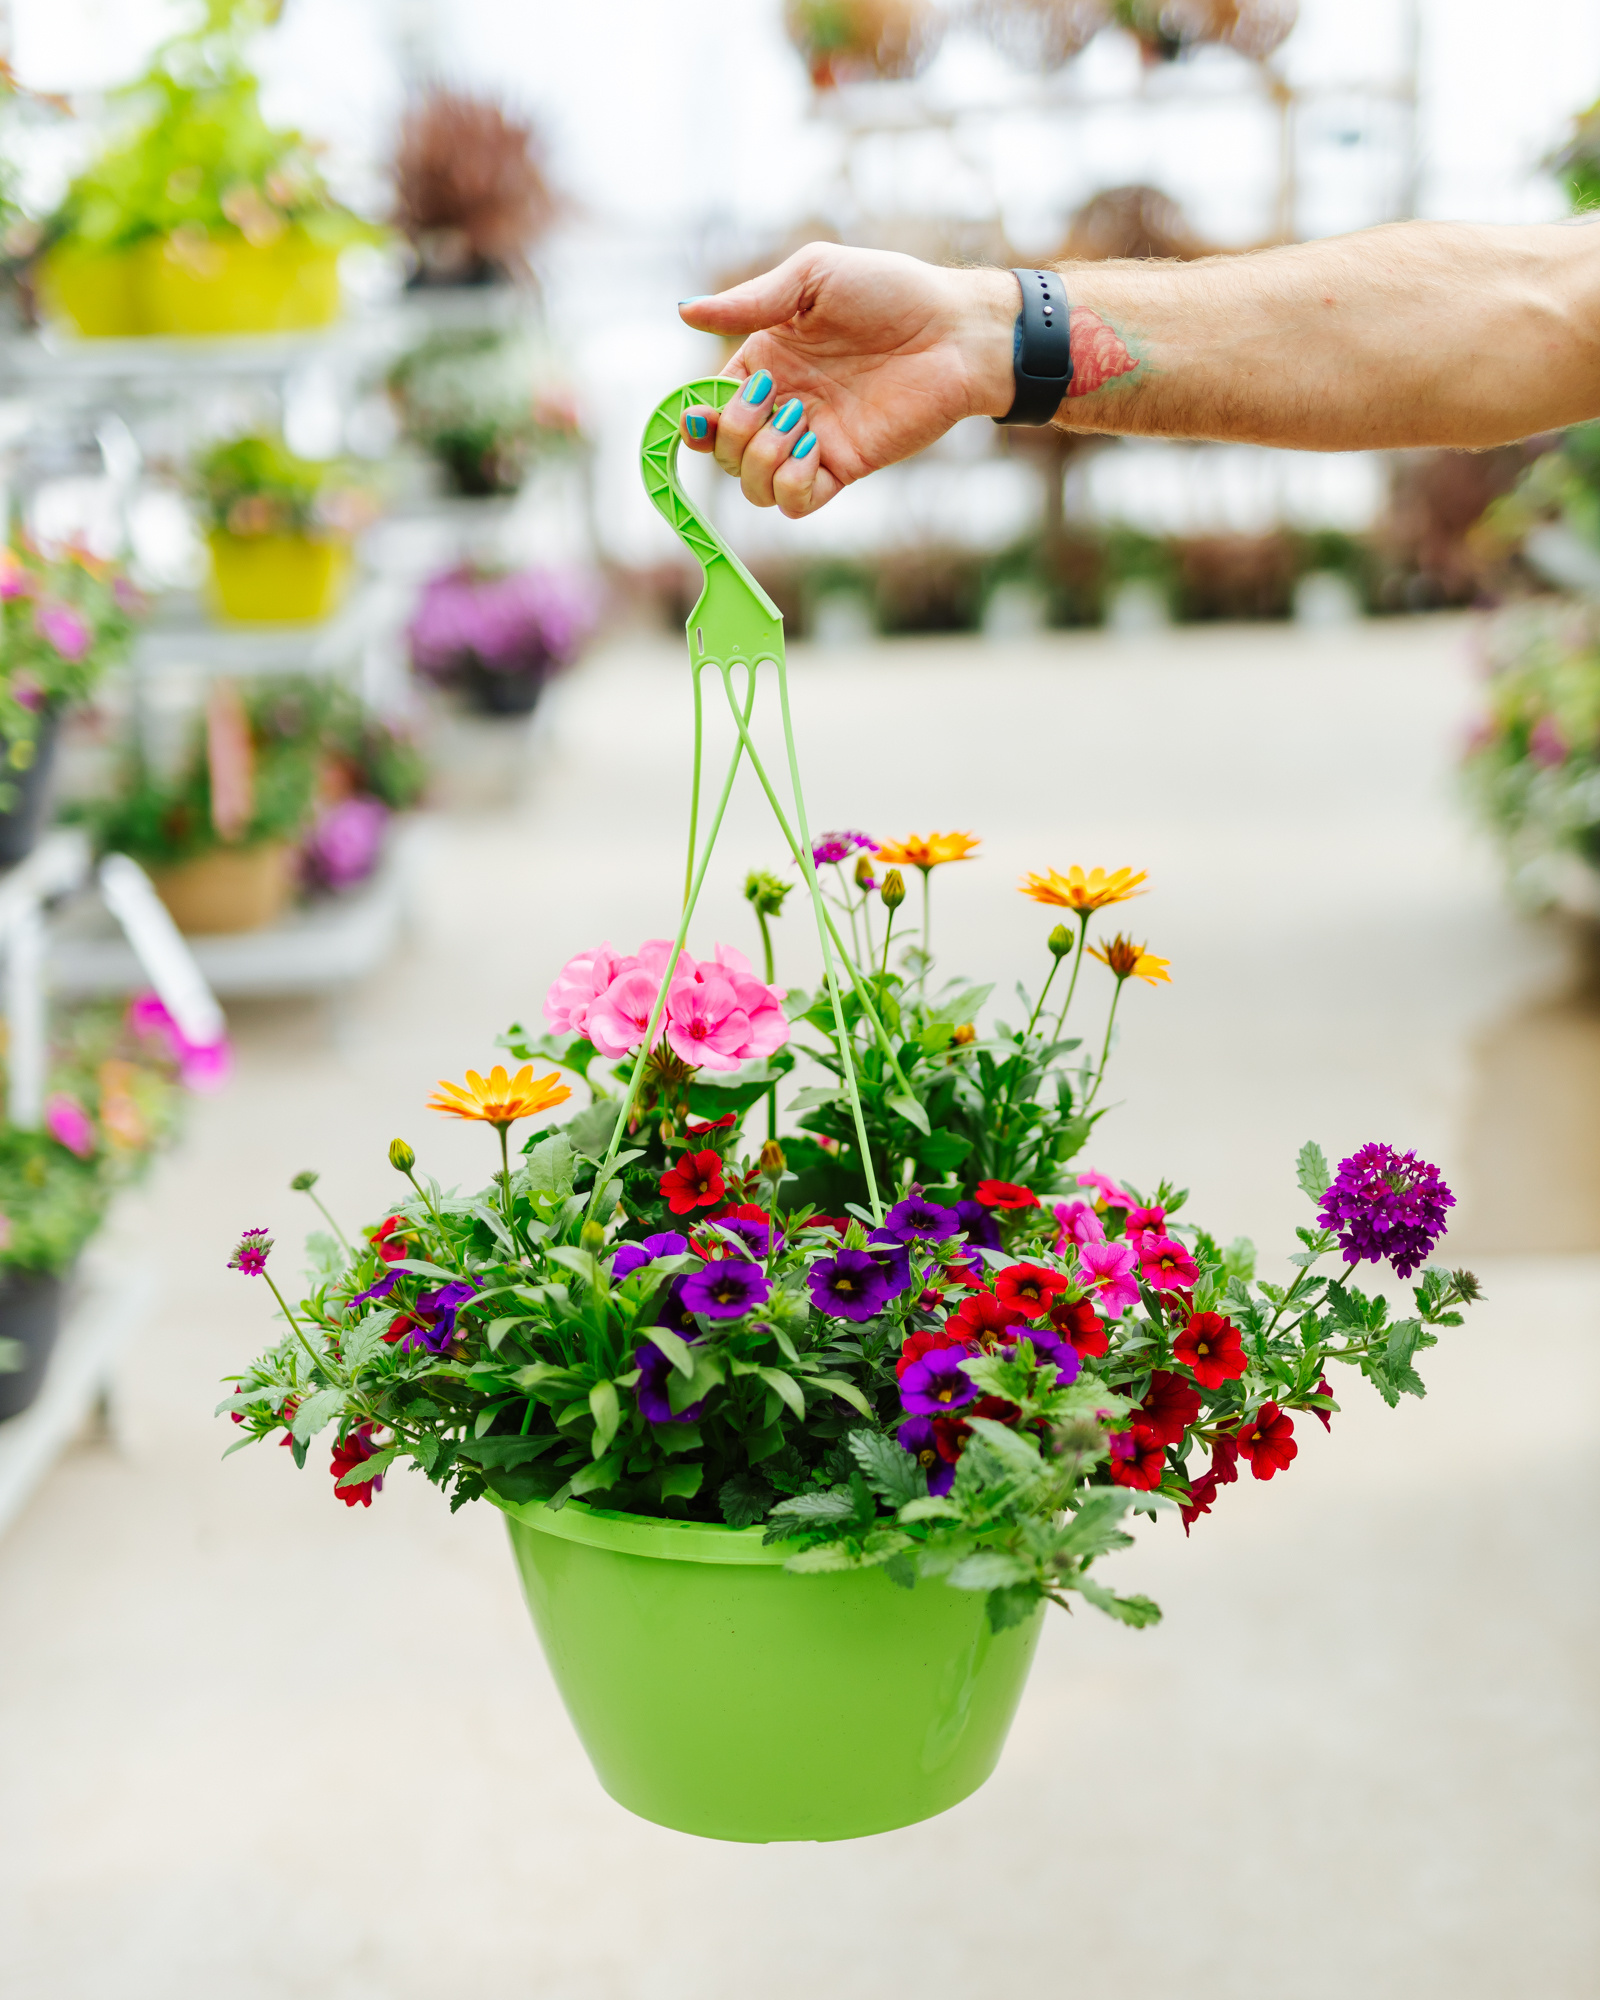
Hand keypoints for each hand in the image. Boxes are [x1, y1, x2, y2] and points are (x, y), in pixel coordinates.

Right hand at [677, 243, 1017, 517]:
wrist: (956, 331)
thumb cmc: (890, 291)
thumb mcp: (813, 277)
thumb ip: (749, 302)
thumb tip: (683, 311)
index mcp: (766, 361)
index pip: (710, 406)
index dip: (697, 417)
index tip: (700, 411)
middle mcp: (782, 406)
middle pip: (725, 451)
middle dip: (733, 431)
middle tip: (777, 397)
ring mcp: (812, 441)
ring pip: (752, 485)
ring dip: (760, 460)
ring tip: (799, 423)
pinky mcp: (844, 468)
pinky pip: (794, 503)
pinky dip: (789, 485)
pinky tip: (813, 450)